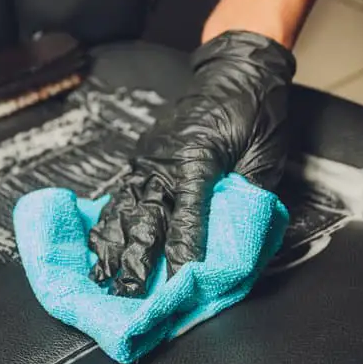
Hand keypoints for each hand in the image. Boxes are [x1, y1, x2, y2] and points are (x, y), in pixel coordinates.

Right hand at [88, 31, 293, 295]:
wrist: (236, 69)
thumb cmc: (255, 110)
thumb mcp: (266, 155)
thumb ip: (248, 196)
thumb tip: (239, 238)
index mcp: (200, 158)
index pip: (189, 215)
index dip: (185, 252)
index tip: (179, 283)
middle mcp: (166, 159)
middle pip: (147, 217)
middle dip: (137, 259)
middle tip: (128, 294)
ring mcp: (149, 157)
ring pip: (125, 207)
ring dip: (113, 245)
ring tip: (102, 278)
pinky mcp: (143, 157)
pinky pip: (121, 194)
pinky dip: (107, 222)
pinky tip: (96, 245)